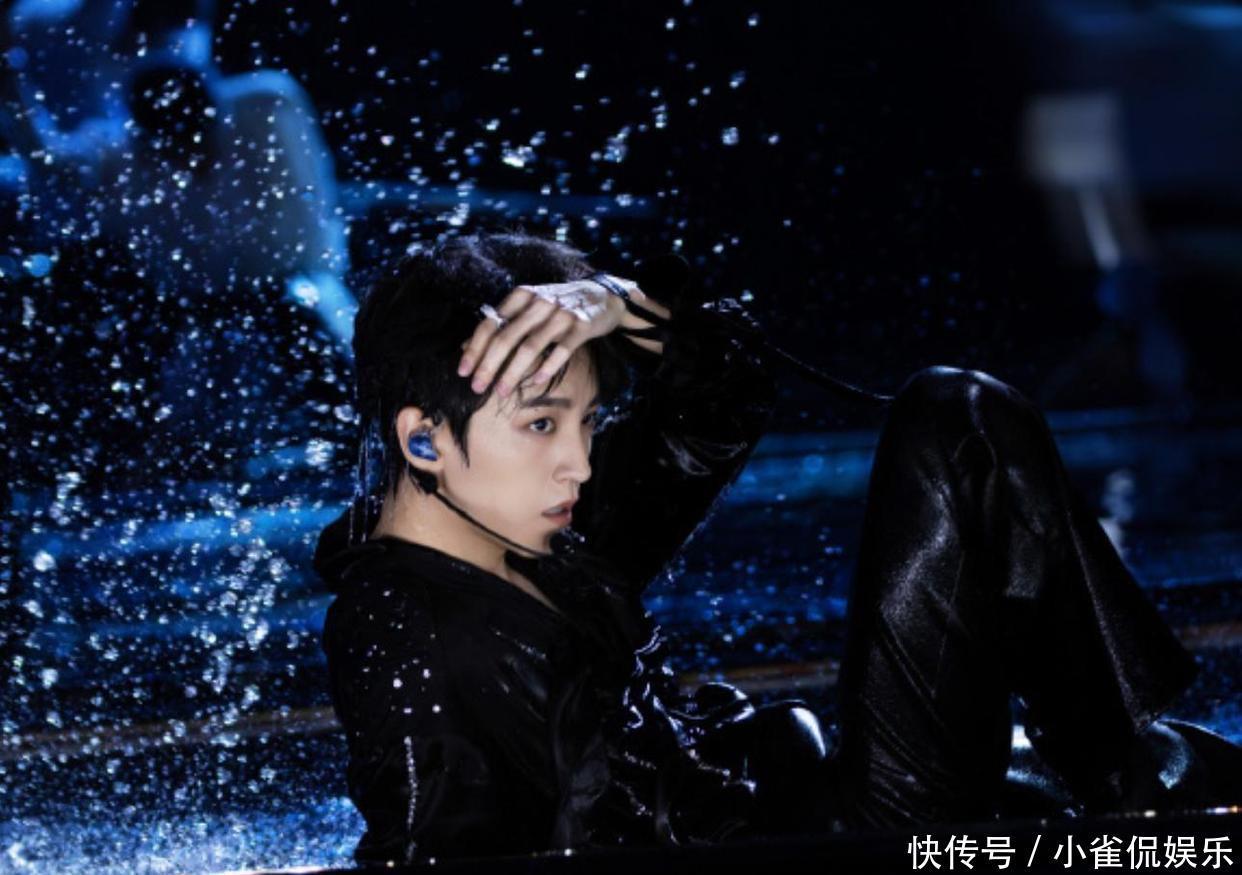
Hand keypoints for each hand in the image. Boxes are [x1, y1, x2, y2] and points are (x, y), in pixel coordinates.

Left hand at [457, 277, 647, 397]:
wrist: (602, 296)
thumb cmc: (559, 306)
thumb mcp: (528, 308)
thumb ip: (502, 325)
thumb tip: (465, 347)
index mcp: (521, 296)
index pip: (491, 323)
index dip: (474, 348)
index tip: (463, 371)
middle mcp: (538, 303)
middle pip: (507, 337)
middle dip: (489, 365)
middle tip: (478, 388)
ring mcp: (560, 314)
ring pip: (530, 346)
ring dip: (513, 372)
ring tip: (502, 391)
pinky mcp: (581, 326)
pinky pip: (561, 349)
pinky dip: (547, 367)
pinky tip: (537, 381)